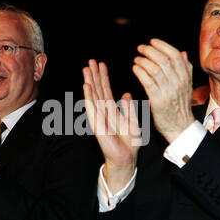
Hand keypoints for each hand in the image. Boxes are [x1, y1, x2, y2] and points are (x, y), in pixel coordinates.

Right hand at [83, 60, 140, 193]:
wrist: (126, 158)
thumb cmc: (129, 142)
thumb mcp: (133, 121)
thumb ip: (128, 107)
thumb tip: (125, 94)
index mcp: (112, 110)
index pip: (105, 89)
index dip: (103, 77)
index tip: (100, 64)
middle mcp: (104, 112)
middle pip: (97, 90)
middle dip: (94, 75)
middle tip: (90, 61)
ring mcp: (99, 117)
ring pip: (93, 96)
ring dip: (89, 82)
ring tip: (86, 69)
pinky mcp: (97, 125)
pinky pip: (92, 109)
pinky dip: (89, 97)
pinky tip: (86, 86)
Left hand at [133, 38, 194, 142]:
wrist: (180, 127)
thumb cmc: (180, 106)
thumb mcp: (187, 86)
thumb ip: (186, 69)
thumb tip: (183, 53)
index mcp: (186, 77)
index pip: (175, 55)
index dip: (162, 45)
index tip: (152, 41)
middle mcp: (178, 83)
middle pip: (163, 60)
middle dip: (150, 51)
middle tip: (140, 48)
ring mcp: (169, 92)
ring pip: (155, 70)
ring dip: (143, 61)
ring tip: (136, 59)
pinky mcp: (158, 101)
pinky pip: (148, 82)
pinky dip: (140, 72)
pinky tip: (135, 68)